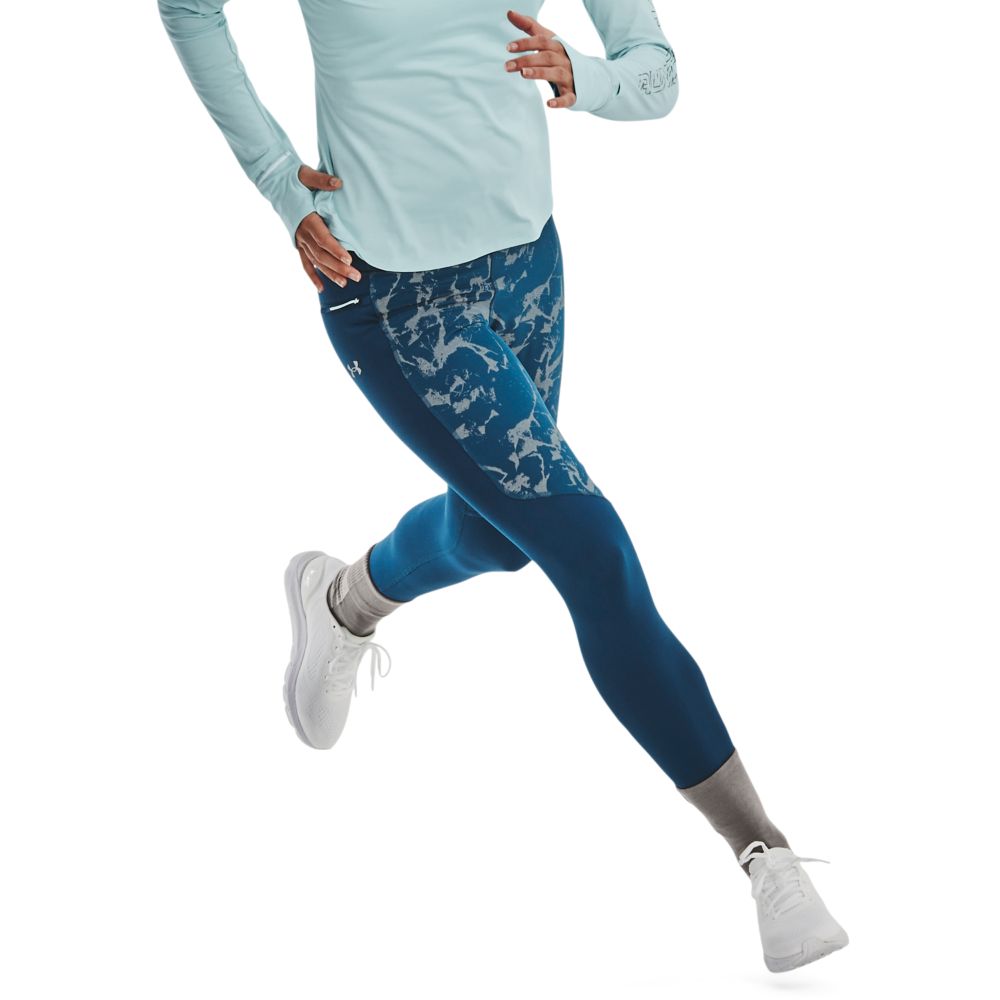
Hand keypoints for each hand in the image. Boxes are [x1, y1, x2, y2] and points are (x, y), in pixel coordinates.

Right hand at [293, 165, 361, 290]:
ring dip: (330, 274)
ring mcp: (299, 239)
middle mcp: (301, 232)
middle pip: (322, 254)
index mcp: (306, 218)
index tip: (349, 259)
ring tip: (346, 283)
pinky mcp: (297, 242)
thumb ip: (322, 180)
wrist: (274, 182)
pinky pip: (305, 263)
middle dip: (339, 267)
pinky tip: (321, 288)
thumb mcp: (306, 174)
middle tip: (356, 276)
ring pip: (316, 261)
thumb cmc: (293, 177)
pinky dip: (312, 276)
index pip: (322, 238)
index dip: (335, 250)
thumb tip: (338, 182)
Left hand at [504, 9, 575, 108]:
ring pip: (555, 73)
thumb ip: (529, 26)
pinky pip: (568, 97)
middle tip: (507, 66)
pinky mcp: (573, 94)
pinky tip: (549, 103)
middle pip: (546, 57)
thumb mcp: (548, 40)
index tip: (508, 47)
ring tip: (523, 74)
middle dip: (526, 60)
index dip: (525, 43)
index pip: (541, 41)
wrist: (588, 77)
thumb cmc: (561, 57)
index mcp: (557, 46)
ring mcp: (570, 77)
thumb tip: (509, 12)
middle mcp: (564, 59)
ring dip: (539, 73)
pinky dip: (560, 101)